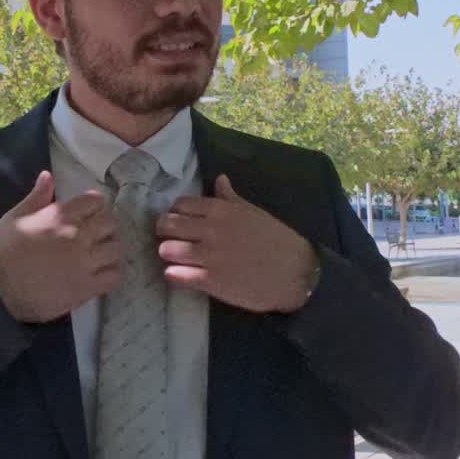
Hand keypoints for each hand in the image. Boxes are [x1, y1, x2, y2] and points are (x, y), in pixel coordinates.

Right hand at [0, 171, 120, 322]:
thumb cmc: (2, 250)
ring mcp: (84, 262)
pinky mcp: (86, 287)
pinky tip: (100, 274)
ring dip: (109, 249)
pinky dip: (111, 274)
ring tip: (99, 254)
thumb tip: (48, 175)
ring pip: (115, 249)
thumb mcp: (15, 217)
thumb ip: (37, 196)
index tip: (87, 213)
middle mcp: (78, 235)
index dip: (93, 205)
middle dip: (104, 226)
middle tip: (94, 235)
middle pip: (110, 223)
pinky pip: (114, 277)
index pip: (95, 201)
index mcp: (61, 215)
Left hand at [157, 174, 316, 313]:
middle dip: (164, 233)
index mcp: (221, 210)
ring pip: (166, 250)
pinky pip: (175, 275)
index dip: (175, 214)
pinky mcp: (210, 281)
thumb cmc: (274, 239)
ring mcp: (209, 256)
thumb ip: (230, 197)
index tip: (180, 223)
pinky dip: (173, 275)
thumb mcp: (253, 212)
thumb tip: (220, 179)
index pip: (179, 204)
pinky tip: (181, 276)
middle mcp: (211, 229)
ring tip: (177, 260)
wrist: (295, 272)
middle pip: (166, 225)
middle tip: (173, 241)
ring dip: (167, 255)